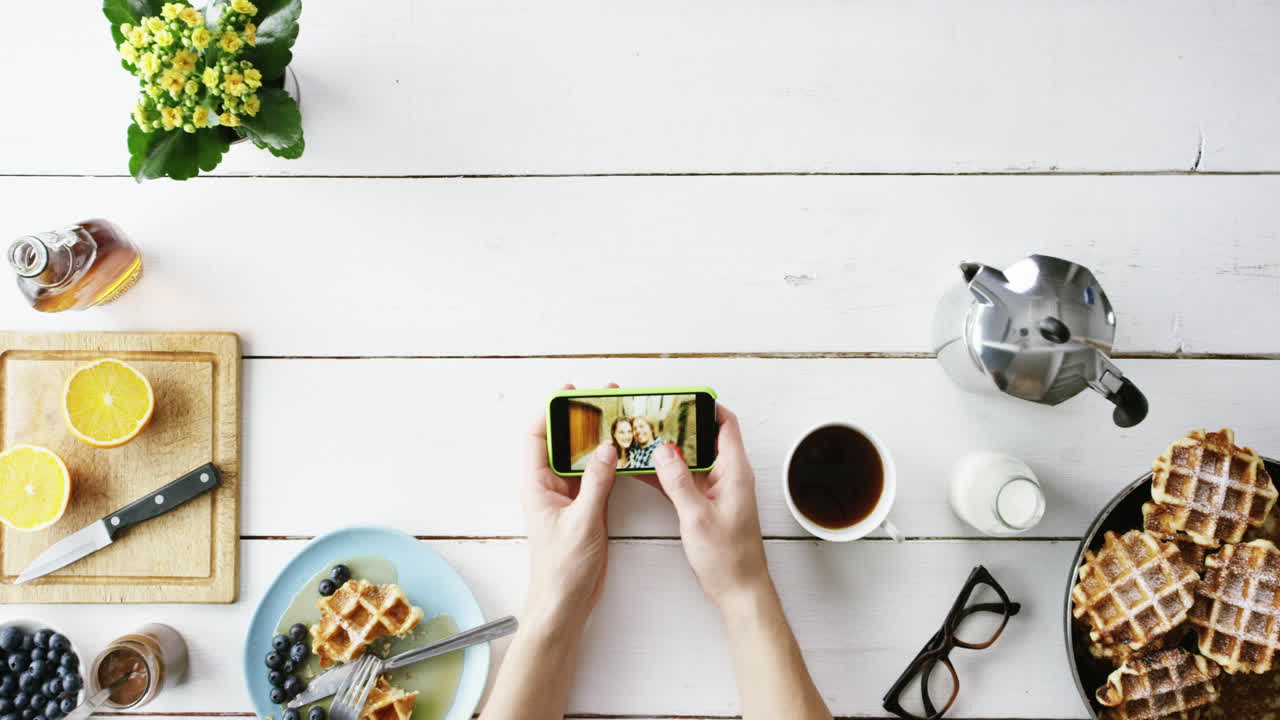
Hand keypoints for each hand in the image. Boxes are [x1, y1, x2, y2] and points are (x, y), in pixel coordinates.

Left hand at [522, 385, 617, 629]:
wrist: (565, 603)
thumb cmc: (563, 568)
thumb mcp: (583, 521)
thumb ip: (596, 482)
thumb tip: (608, 448)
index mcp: (536, 484)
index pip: (536, 435)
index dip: (550, 410)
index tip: (571, 392)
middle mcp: (549, 485)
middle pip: (562, 440)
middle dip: (582, 417)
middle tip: (605, 397)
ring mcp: (567, 496)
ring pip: (581, 456)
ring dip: (598, 438)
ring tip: (619, 416)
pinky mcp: (584, 507)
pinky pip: (595, 475)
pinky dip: (609, 461)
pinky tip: (625, 450)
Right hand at [653, 404, 770, 607]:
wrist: (739, 590)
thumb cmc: (728, 559)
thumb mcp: (697, 516)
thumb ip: (678, 480)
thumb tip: (663, 449)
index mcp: (735, 472)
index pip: (725, 424)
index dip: (705, 406)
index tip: (679, 398)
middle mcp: (729, 476)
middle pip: (704, 437)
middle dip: (679, 425)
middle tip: (652, 416)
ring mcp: (718, 490)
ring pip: (692, 458)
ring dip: (670, 450)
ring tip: (642, 438)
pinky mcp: (707, 504)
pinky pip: (686, 479)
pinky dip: (667, 473)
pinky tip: (644, 470)